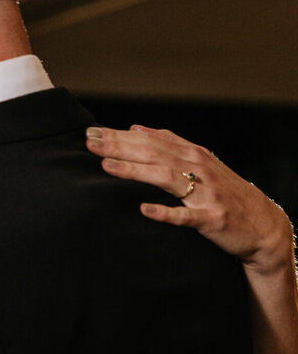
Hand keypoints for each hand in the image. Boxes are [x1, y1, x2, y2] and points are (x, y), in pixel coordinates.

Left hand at [87, 124, 295, 281]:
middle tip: (90, 142)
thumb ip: (169, 145)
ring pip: (166, 178)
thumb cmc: (225, 194)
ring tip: (107, 167)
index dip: (121, 136)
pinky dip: (166, 213)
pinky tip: (144, 210)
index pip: (151, 140)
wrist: (263, 225)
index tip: (91, 132)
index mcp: (192, 155)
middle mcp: (198, 168)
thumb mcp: (200, 164)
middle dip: (120, 146)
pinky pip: (186, 216)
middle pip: (154, 153)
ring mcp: (206, 193)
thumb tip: (136, 128)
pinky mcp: (212, 219)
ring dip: (136, 171)